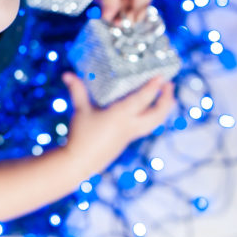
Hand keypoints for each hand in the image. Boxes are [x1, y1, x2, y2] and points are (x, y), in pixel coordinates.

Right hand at [61, 71, 175, 174]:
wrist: (80, 162)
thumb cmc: (81, 135)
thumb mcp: (80, 110)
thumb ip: (77, 90)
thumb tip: (67, 74)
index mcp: (120, 115)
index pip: (142, 99)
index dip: (153, 87)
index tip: (162, 76)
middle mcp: (130, 125)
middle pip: (157, 114)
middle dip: (166, 99)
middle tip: (169, 85)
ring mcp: (131, 134)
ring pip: (155, 122)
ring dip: (164, 109)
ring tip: (168, 98)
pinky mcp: (128, 140)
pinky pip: (148, 127)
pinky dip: (155, 117)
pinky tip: (152, 111)